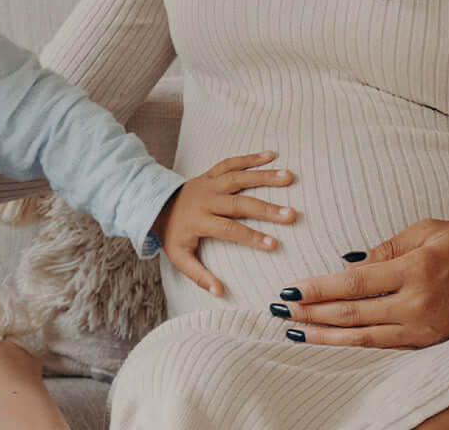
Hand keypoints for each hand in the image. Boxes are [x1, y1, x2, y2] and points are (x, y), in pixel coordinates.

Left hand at [153, 150, 296, 297]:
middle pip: (239, 203)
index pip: (229, 229)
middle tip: (291, 214)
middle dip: (267, 208)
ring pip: (239, 177)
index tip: (275, 244)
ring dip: (264, 176)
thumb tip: (219, 293)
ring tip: (289, 177)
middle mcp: (206, 199)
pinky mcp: (211, 173)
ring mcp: (210, 183)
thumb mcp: (179, 258)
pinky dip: (251, 158)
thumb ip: (199, 275)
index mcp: (199, 220)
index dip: (252, 237)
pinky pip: (232, 162)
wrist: (157, 205)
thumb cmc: (173, 234)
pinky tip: (272, 155)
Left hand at [274, 218, 448, 347]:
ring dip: (326, 336)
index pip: (354, 283)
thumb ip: (386, 248)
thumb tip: (349, 265)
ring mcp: (422, 328)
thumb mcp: (426, 231)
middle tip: (281, 312)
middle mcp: (417, 304)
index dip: (318, 288)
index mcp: (415, 270)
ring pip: (364, 337)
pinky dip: (354, 344)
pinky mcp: (427, 342)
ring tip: (296, 333)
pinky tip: (332, 341)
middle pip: (352, 313)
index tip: (290, 290)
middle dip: (312, 313)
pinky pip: (384, 347)